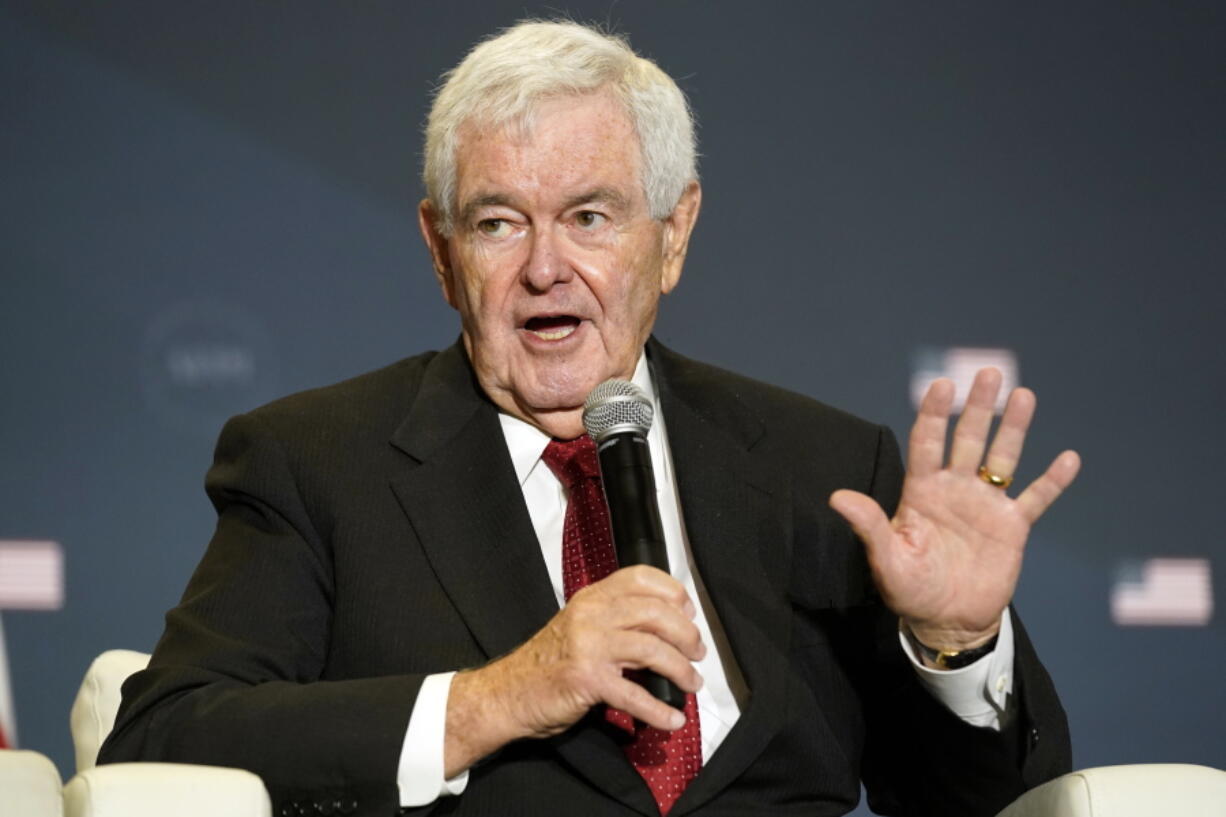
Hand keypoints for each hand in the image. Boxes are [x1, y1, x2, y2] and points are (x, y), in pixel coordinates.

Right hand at [443, 565, 704, 775]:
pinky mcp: (586, 679)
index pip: (640, 577)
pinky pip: (634, 695)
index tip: (689, 612)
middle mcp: (591, 614)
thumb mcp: (580, 626)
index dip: (673, 592)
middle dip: (686, 634)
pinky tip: (672, 719)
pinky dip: (658, 710)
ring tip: (692, 682)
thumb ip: (614, 619)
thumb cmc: (549, 663)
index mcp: (591, 597)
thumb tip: (666, 627)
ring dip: (680, 669)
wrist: (508, 693)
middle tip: (698, 652)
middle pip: (655, 613)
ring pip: (651, 648)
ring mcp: (588, 645)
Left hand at [829, 368, 1079, 651]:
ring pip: (1002, 458)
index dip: (933, 414)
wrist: (947, 621)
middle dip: (977, 407)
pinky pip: (1036, 499)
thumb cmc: (909, 589)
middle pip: (967, 439)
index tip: (940, 385)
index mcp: (921, 491)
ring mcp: (985, 505)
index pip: (927, 443)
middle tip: (988, 372)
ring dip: (1013, 428)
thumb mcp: (886, 559)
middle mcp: (955, 490)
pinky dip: (1052, 481)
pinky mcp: (1012, 528)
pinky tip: (1069, 458)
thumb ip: (869, 525)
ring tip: (1023, 395)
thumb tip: (837, 497)